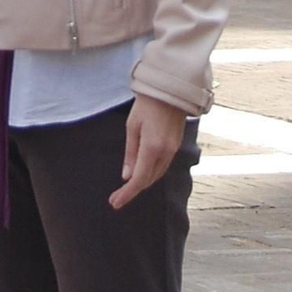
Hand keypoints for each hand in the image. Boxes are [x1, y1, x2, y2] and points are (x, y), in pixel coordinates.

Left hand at [110, 95, 187, 210]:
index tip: (115, 203)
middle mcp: (166, 152)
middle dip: (134, 189)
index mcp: (152, 147)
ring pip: (158, 174)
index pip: (139, 179)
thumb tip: (127, 176)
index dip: (127, 194)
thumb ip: (130, 153)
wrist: (169, 88)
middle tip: (117, 196)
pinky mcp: (177, 144)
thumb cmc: (147, 104)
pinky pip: (164, 165)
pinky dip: (152, 172)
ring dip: (144, 182)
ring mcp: (174, 149)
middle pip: (149, 179)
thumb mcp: (132, 127)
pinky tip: (143, 172)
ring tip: (128, 187)